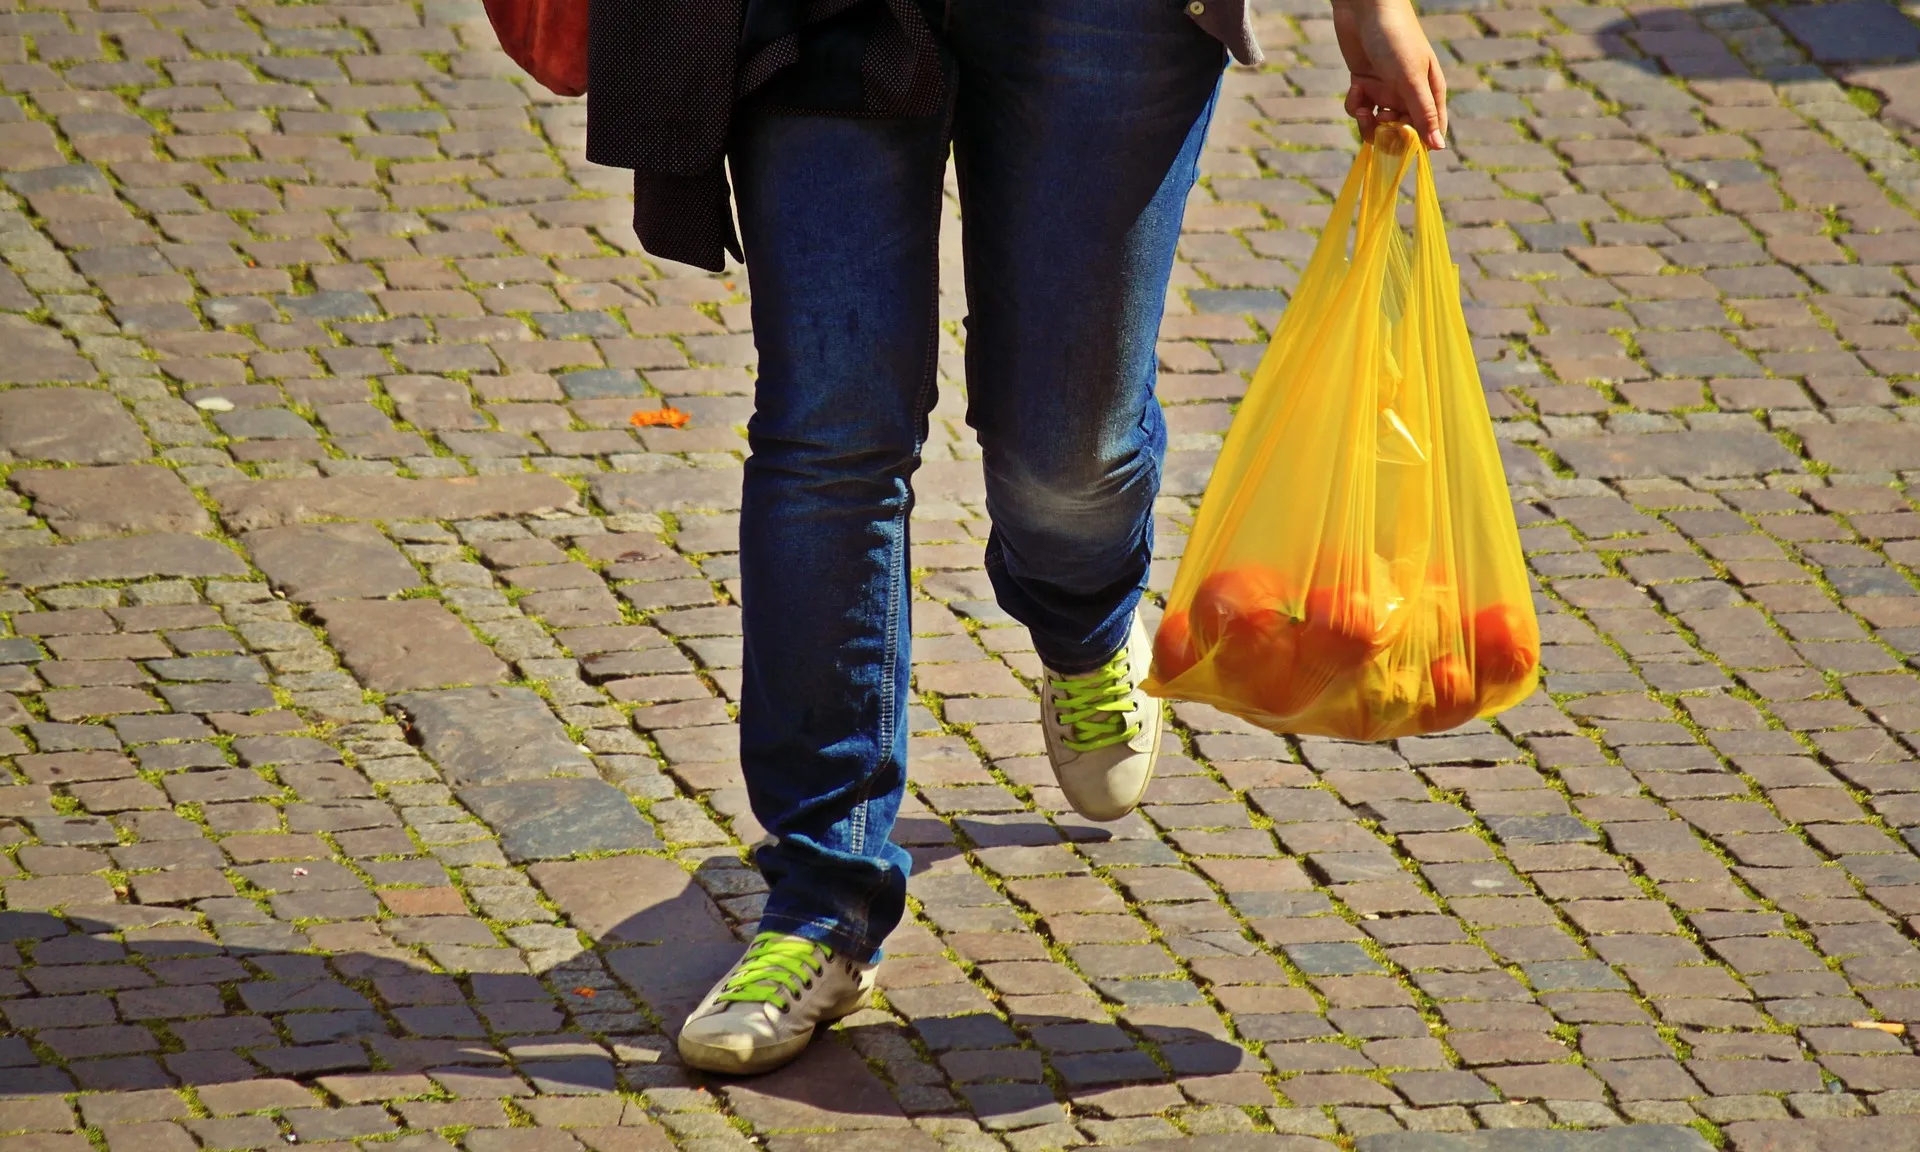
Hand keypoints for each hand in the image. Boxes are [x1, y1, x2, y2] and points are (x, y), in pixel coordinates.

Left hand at [1332, 0, 1447, 150]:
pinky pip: (1359, 108)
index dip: (1417, 143)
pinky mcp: (1364, 84)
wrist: (1365, 7)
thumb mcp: (1410, 78)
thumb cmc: (1396, 38)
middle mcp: (1409, 93)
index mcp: (1430, 91)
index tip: (1403, 147)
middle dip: (1388, 133)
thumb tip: (1437, 147)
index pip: (1430, 129)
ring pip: (1377, 124)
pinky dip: (1355, 105)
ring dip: (1368, 123)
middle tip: (1380, 120)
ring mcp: (1385, 89)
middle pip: (1400, 131)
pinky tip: (1355, 88)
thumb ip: (1422, 112)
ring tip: (1363, 109)